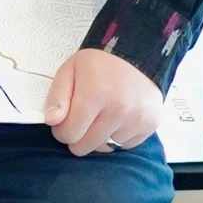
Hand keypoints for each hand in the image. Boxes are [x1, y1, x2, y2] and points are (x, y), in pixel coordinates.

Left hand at [44, 48, 162, 157]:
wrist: (136, 55)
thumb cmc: (99, 63)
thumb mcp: (69, 70)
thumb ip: (57, 97)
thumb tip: (51, 121)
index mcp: (94, 94)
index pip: (69, 134)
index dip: (61, 131)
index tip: (64, 122)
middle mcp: (118, 109)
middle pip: (86, 146)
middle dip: (78, 136)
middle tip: (80, 120)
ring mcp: (137, 118)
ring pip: (106, 147)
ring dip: (99, 136)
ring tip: (101, 114)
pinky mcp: (151, 124)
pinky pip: (127, 145)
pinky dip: (118, 136)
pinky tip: (117, 119)